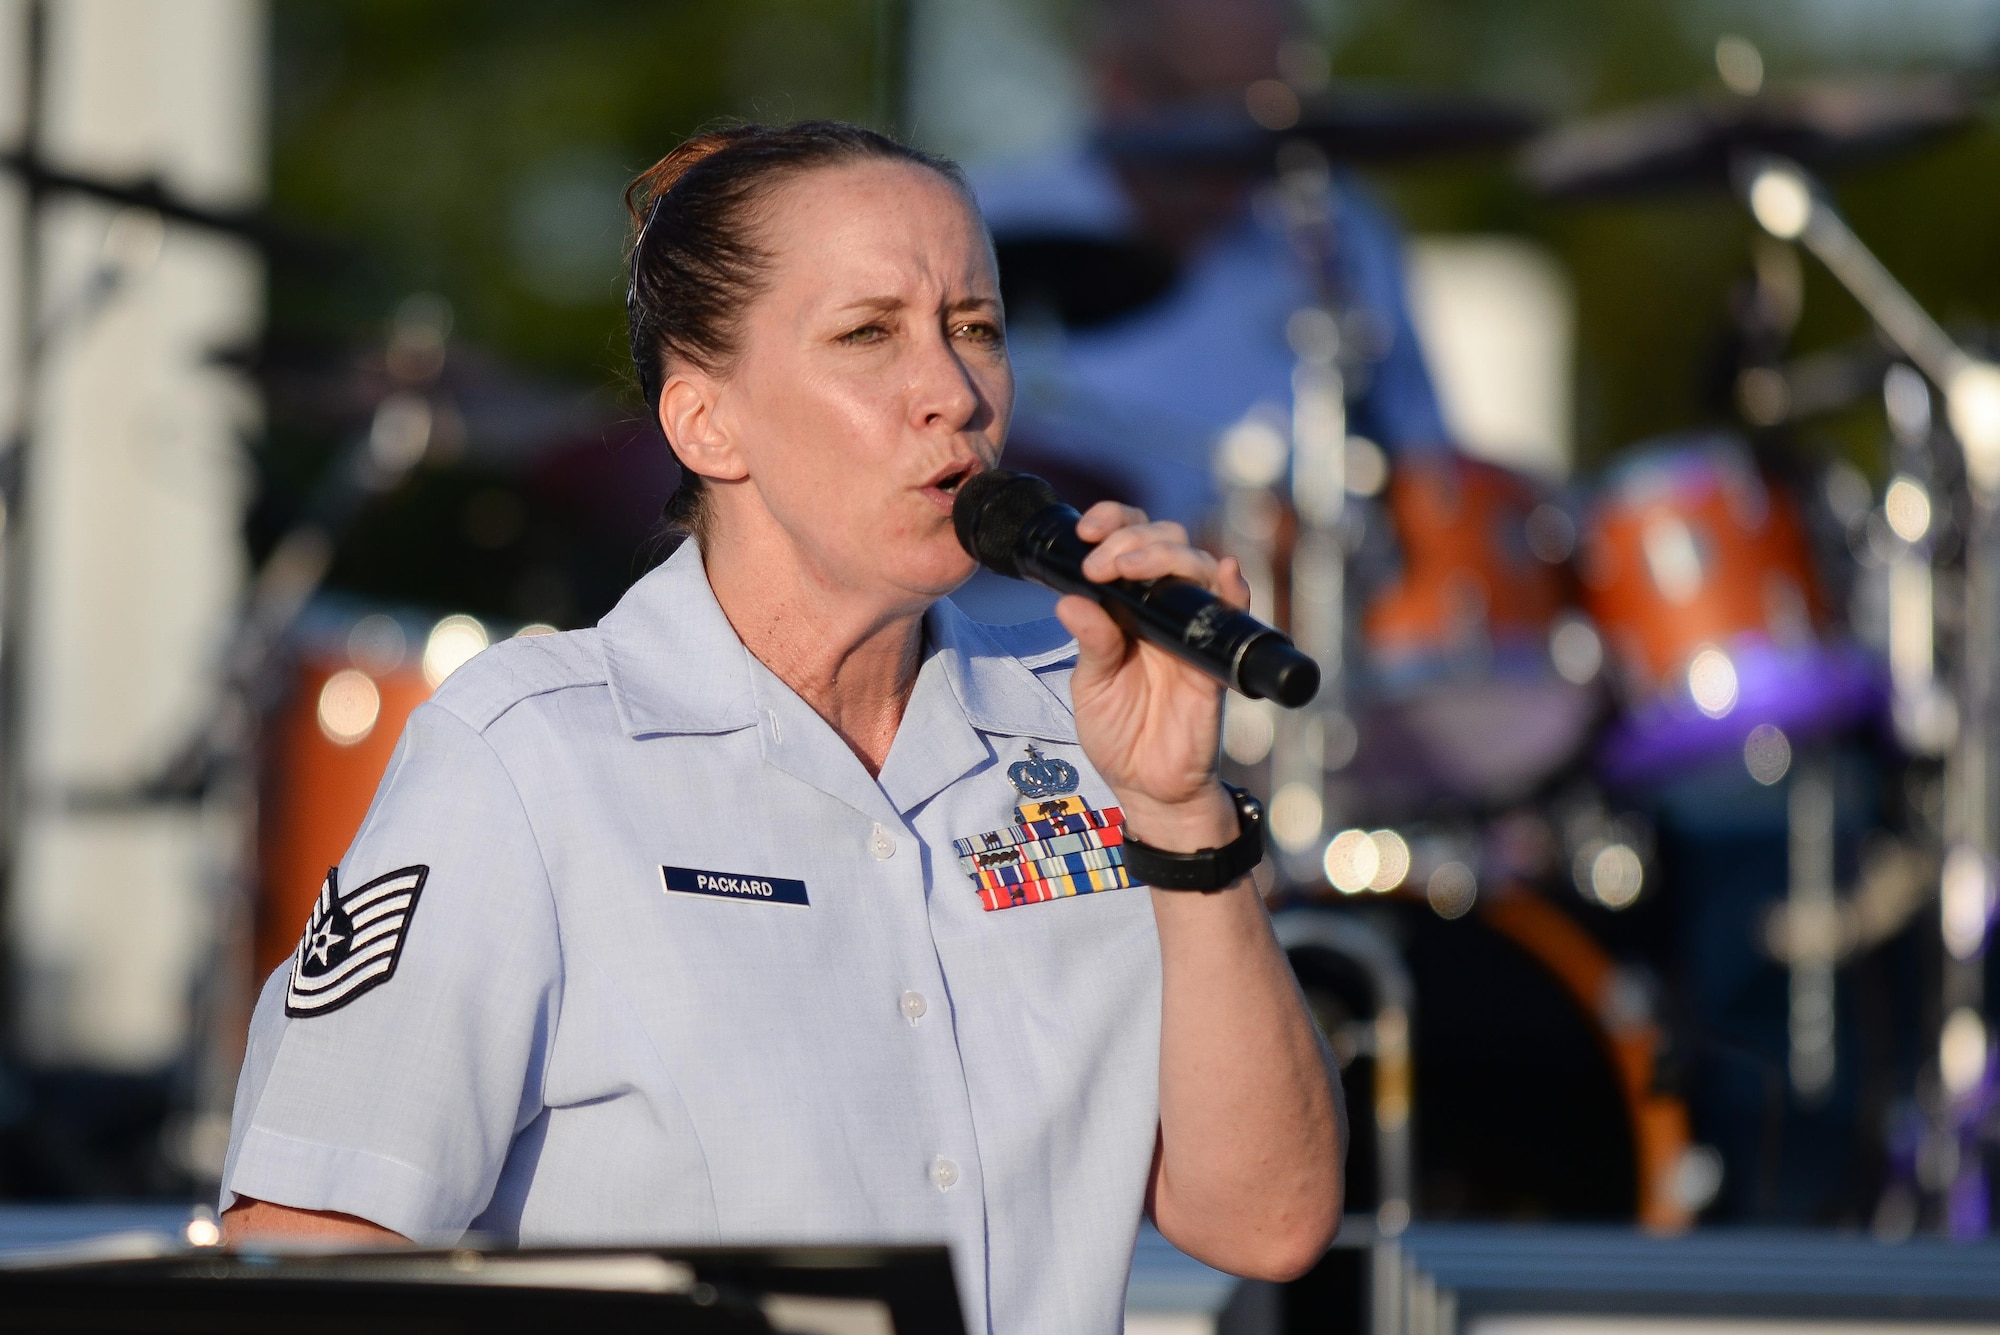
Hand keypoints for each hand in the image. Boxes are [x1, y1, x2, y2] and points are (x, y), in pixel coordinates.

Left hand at [1055, 502, 1249, 852]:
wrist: (1146, 788)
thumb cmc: (1118, 734)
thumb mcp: (1090, 686)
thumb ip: (1090, 643)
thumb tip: (1071, 599)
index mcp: (1128, 607)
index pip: (1130, 542)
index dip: (1114, 522)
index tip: (1088, 532)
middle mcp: (1162, 610)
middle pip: (1166, 541)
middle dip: (1132, 538)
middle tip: (1102, 564)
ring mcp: (1190, 632)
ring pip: (1197, 566)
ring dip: (1166, 554)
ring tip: (1132, 566)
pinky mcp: (1213, 662)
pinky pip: (1231, 617)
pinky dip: (1232, 589)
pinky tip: (1225, 573)